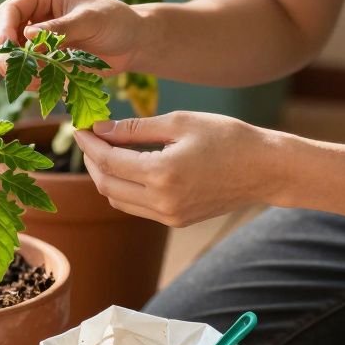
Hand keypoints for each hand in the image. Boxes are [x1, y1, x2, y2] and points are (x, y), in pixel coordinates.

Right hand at [0, 0, 143, 75]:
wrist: (131, 43)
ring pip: (6, 57)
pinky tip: (48, 83)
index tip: (9, 48)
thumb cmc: (114, 21)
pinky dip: (30, 81)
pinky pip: (24, 74)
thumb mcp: (89, 20)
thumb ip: (60, 28)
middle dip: (3, 54)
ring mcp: (33, 40)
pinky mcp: (41, 60)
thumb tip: (28, 34)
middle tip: (12, 71)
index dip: (3, 30)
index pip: (8, 10)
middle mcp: (30, 15)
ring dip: (16, 71)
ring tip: (38, 79)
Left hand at [74, 111, 273, 226]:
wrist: (265, 169)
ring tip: (105, 150)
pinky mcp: (176, 221)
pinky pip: (137, 207)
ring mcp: (169, 216)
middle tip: (89, 138)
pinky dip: (124, 188)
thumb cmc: (227, 138)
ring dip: (105, 177)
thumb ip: (135, 128)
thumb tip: (100, 129)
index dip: (89, 144)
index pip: (108, 161)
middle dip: (92, 161)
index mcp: (162, 173)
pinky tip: (128, 166)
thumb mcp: (180, 123)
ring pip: (118, 199)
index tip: (79, 127)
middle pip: (106, 185)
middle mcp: (162, 201)